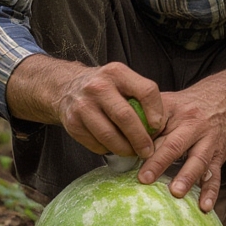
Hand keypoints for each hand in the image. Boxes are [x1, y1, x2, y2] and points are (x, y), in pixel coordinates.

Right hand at [7, 55, 164, 158]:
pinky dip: (108, 149)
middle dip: (140, 139)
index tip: (158, 127)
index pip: (146, 91)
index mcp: (117, 73)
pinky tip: (113, 146)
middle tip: (148, 152)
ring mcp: (82, 105)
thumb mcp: (123, 81)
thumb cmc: (105, 87)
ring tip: (133, 153)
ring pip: (109, 136)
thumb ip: (141, 97)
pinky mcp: (72, 123)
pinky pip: (96, 144)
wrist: (67, 87)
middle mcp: (98, 87)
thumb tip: (159, 126)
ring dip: (125, 149)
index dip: (156, 111)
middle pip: (125, 117)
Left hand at [138, 82, 225, 211]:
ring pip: (198, 160)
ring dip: (187, 178)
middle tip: (145, 179)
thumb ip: (147, 118)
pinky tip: (205, 206)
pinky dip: (211, 192)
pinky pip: (216, 175)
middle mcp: (194, 126)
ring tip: (176, 193)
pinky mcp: (219, 156)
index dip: (143, 142)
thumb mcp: (167, 102)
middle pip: (176, 144)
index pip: (157, 126)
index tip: (130, 156)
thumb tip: (123, 140)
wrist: (224, 100)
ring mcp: (209, 141)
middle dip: (160, 162)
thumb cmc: (187, 106)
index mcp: (175, 111)